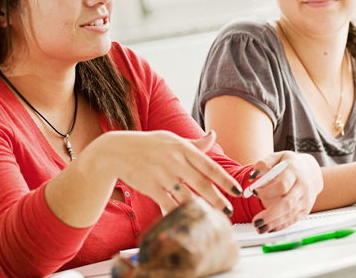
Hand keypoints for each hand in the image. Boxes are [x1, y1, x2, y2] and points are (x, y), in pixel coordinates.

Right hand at [102, 130, 242, 214]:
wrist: (117, 151)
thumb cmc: (148, 145)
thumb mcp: (172, 139)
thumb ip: (194, 144)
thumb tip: (213, 136)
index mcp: (183, 148)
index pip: (209, 166)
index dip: (225, 180)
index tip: (238, 191)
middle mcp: (175, 161)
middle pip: (201, 184)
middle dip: (217, 199)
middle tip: (228, 211)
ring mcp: (162, 174)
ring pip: (186, 196)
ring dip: (201, 208)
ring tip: (211, 218)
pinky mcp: (150, 187)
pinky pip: (168, 203)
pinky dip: (178, 213)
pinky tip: (187, 220)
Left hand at [248, 151, 321, 233]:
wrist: (312, 170)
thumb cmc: (291, 163)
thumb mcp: (278, 157)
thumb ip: (264, 164)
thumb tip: (253, 176)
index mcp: (294, 171)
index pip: (282, 185)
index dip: (267, 191)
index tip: (254, 192)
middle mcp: (302, 186)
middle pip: (287, 203)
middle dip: (270, 214)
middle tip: (256, 221)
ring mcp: (306, 199)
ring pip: (290, 214)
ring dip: (274, 223)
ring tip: (259, 228)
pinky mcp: (306, 208)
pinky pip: (293, 219)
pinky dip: (281, 225)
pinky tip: (270, 228)